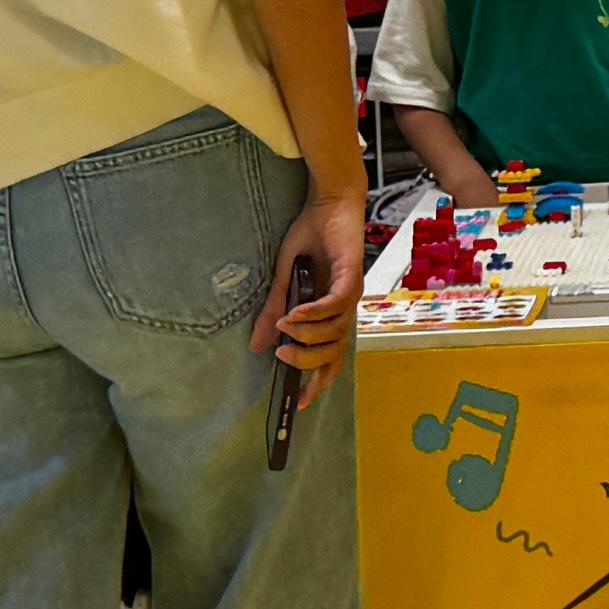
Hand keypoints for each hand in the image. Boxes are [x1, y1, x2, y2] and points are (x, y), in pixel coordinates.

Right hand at [250, 187, 368, 384]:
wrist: (328, 203)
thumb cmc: (310, 238)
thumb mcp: (284, 280)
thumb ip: (273, 313)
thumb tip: (257, 348)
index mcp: (332, 315)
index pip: (330, 360)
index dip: (317, 383)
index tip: (299, 405)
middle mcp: (345, 310)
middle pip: (334, 355)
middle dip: (307, 362)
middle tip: (282, 357)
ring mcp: (351, 294)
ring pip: (334, 333)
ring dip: (306, 334)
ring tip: (283, 327)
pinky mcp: (352, 276)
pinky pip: (334, 305)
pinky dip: (313, 312)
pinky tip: (295, 313)